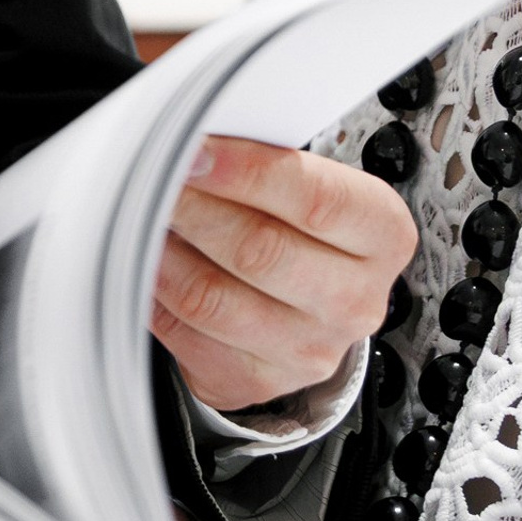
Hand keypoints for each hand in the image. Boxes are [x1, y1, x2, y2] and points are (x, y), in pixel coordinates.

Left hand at [155, 136, 412, 413]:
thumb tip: (193, 141)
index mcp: (381, 235)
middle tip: (152, 180)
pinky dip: (154, 291)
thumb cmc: (297, 228)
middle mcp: (354, 299)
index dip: (246, 172)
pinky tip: (143, 261)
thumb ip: (264, 161)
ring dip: (163, 252)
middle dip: (194, 208)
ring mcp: (308, 348)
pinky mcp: (257, 378)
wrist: (302, 308)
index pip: (316, 200)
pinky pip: (187, 332)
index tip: (194, 150)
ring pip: (213, 297)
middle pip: (259, 250)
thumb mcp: (305, 183)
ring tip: (140, 218)